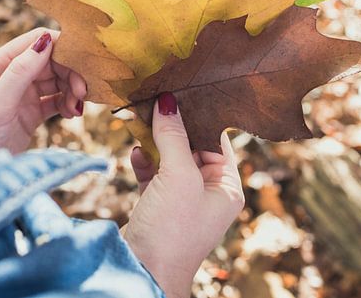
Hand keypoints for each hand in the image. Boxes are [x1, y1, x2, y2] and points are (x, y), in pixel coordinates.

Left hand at [0, 28, 86, 152]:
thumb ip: (20, 71)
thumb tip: (46, 40)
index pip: (34, 42)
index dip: (60, 47)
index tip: (82, 61)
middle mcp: (10, 74)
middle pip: (50, 61)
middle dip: (69, 73)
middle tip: (83, 92)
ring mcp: (22, 93)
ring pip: (56, 80)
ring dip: (71, 89)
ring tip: (77, 107)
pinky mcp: (31, 111)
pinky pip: (56, 99)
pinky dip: (67, 103)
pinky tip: (72, 113)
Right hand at [122, 93, 243, 297]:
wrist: (144, 271)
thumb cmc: (173, 229)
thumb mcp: (178, 177)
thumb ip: (173, 136)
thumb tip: (168, 101)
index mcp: (226, 187)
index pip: (216, 139)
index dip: (198, 114)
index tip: (180, 88)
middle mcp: (207, 192)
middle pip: (190, 146)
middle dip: (172, 124)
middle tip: (154, 97)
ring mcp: (182, 199)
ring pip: (169, 158)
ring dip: (155, 140)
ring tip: (139, 118)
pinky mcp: (158, 205)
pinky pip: (153, 173)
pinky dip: (144, 160)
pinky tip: (134, 151)